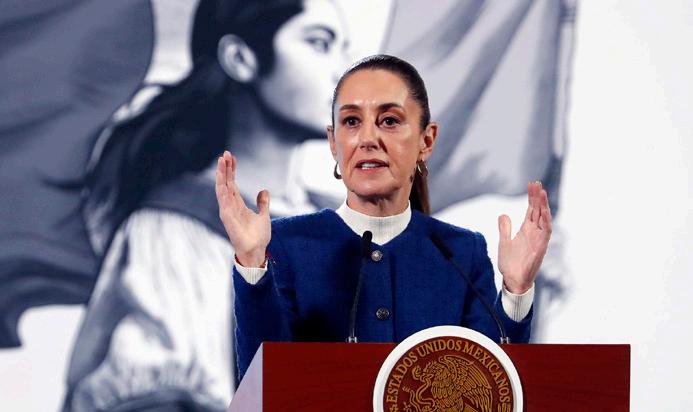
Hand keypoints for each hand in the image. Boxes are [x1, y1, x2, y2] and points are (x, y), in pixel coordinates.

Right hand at [215, 151, 270, 266]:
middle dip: (225, 168)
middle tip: (225, 153)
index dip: (231, 170)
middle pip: (226, 182)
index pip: (232, 183)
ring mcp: (227, 211)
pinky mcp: (227, 218)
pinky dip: (223, 190)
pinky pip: (223, 201)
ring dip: (221, 175)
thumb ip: (262, 203)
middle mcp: (230, 206)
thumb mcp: (263, 215)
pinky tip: (222, 180)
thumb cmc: (258, 237)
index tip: (231, 157)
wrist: (256, 251)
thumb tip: (263, 190)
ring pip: (222, 189)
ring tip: (221, 161)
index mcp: (237, 204)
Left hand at [498, 181, 551, 293]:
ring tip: (542, 192)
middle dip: (538, 197)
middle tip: (536, 183)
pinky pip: (545, 232)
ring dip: (543, 206)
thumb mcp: (504, 242)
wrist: (513, 280)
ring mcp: (539, 239)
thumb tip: (503, 215)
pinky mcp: (540, 247)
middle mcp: (535, 233)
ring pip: (544, 219)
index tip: (532, 185)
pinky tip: (544, 211)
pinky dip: (545, 221)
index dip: (532, 197)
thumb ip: (505, 228)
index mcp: (526, 230)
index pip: (531, 210)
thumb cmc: (511, 263)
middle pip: (538, 211)